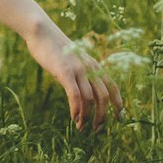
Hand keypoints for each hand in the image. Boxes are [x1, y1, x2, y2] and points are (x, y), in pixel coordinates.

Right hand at [24, 17, 124, 131]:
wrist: (42, 32)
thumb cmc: (55, 48)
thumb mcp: (73, 61)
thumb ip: (81, 74)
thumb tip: (83, 93)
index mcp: (94, 65)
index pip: (113, 87)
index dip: (118, 104)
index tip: (119, 118)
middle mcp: (90, 68)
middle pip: (104, 97)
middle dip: (103, 116)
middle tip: (97, 129)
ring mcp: (78, 70)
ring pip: (90, 99)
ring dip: (87, 117)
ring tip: (82, 127)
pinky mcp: (65, 72)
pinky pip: (75, 96)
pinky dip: (77, 110)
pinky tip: (74, 118)